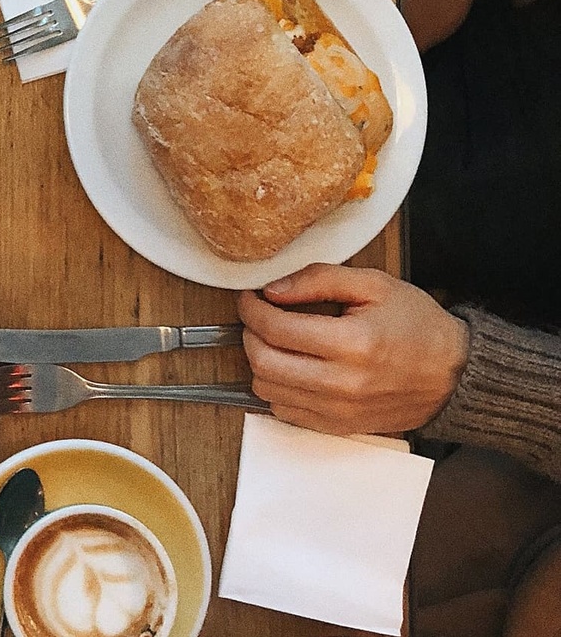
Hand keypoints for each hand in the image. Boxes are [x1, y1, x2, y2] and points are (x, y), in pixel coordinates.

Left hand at [238, 264, 470, 434]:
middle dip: (250, 333)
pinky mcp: (339, 427)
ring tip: (275, 341)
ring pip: (267, 390)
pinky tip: (290, 368)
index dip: (252, 309)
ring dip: (260, 362)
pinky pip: (285, 412)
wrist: (455, 374)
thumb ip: (319, 279)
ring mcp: (340, 411)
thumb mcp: (374, 285)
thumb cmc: (417, 325)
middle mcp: (343, 383)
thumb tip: (272, 290)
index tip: (250, 297)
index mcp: (353, 343)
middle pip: (263, 362)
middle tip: (260, 316)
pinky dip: (277, 389)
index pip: (276, 329)